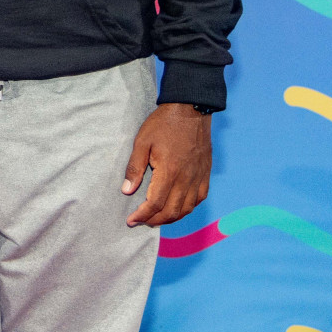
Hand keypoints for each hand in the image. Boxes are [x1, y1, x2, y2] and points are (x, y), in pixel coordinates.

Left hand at [123, 103, 211, 226]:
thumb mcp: (142, 142)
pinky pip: (199, 199)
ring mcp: (198, 177)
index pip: (155, 203)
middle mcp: (187, 179)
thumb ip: (134, 168)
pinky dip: (187, 208)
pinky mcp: (205, 174)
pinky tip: (177, 207)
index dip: (142, 215)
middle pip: (172, 211)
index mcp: (169, 171)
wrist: (191, 110)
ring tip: (156, 218)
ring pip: (187, 208)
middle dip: (155, 220)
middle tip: (141, 221)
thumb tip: (126, 190)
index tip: (131, 221)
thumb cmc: (163, 124)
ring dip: (171, 217)